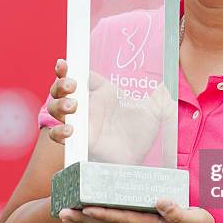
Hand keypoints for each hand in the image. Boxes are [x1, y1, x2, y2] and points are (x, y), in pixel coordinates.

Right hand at [48, 59, 175, 165]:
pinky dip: (59, 131)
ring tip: (72, 106)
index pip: (79, 74)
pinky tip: (70, 129)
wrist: (139, 159)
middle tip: (72, 85)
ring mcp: (80, 123)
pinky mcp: (77, 142)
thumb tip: (166, 85)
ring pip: (56, 108)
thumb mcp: (153, 111)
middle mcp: (87, 106)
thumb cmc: (141, 133)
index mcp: (102, 93)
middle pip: (61, 88)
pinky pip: (58, 135)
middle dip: (61, 83)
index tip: (65, 63)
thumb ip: (158, 96)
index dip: (68, 67)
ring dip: (58, 104)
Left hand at [58, 200, 220, 222]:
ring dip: (86, 222)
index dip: (104, 214)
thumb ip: (178, 212)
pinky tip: (86, 218)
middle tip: (62, 212)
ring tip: (65, 215)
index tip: (86, 208)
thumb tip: (161, 201)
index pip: (123, 220)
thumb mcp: (195, 220)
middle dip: (84, 219)